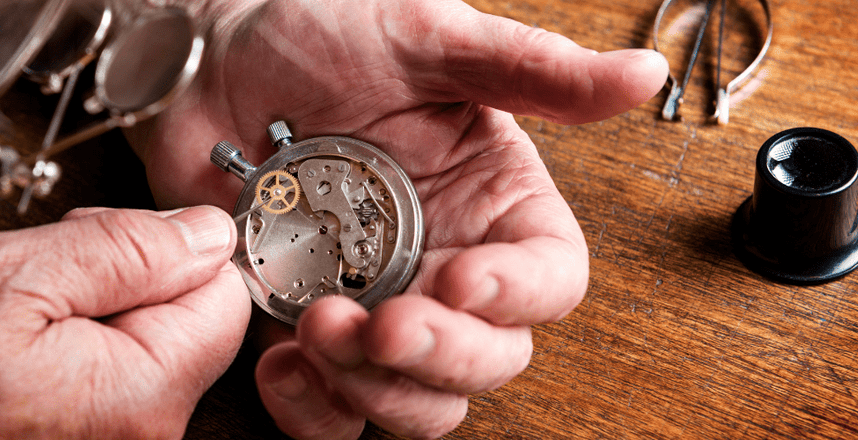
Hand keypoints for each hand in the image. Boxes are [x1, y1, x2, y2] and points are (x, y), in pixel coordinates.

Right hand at [0, 207, 248, 438]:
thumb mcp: (7, 277)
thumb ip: (125, 249)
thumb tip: (208, 232)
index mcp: (144, 392)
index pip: (225, 295)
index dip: (173, 247)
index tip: (112, 239)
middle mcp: (147, 432)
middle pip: (188, 316)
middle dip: (127, 272)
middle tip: (44, 275)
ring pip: (145, 336)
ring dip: (93, 300)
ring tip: (18, 312)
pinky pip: (111, 368)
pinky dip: (74, 337)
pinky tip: (20, 340)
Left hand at [129, 0, 667, 437]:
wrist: (213, 59)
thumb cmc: (321, 34)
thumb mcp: (427, 39)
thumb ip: (532, 70)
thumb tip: (644, 75)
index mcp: (492, 202)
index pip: (548, 276)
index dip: (519, 294)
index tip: (460, 276)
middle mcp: (444, 264)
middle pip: (491, 358)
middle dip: (443, 356)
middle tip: (384, 323)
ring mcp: (378, 306)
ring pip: (417, 400)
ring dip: (378, 390)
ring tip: (319, 330)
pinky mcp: (309, 331)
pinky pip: (331, 408)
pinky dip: (313, 407)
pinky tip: (283, 362)